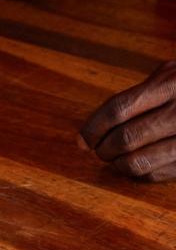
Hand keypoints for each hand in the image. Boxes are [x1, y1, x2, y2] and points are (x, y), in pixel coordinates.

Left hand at [79, 61, 175, 181]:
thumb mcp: (171, 74)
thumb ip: (133, 97)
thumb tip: (85, 137)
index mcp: (172, 84)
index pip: (118, 109)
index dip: (93, 127)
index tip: (82, 139)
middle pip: (125, 138)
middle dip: (103, 149)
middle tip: (98, 150)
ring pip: (138, 161)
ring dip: (117, 164)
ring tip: (114, 159)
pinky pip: (157, 175)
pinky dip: (138, 174)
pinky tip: (136, 166)